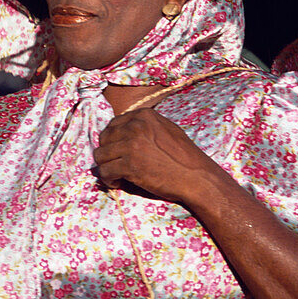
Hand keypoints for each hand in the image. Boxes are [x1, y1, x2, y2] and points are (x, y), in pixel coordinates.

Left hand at [93, 108, 218, 204]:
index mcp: (143, 115)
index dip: (112, 140)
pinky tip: (118, 183)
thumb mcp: (166, 129)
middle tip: (115, 164)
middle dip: (107, 153)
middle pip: (104, 139)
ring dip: (106, 167)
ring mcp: (131, 145)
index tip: (116, 151)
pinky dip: (109, 180)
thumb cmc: (184, 157)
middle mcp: (135, 126)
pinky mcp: (129, 165)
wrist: (196, 177)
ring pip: (100, 156)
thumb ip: (145, 126)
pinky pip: (105, 172)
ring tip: (116, 175)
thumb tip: (123, 131)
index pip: (113, 124)